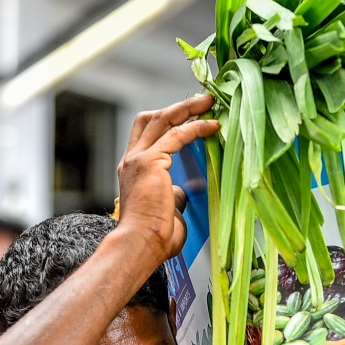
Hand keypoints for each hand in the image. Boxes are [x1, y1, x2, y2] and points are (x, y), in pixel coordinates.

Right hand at [115, 95, 218, 263]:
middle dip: (178, 107)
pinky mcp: (151, 161)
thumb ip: (173, 194)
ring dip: (189, 109)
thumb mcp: (166, 208)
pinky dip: (196, 128)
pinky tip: (212, 126)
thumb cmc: (153, 236)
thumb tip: (183, 190)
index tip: (188, 115)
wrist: (140, 243)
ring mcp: (139, 158)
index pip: (147, 133)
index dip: (167, 120)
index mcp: (132, 169)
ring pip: (164, 120)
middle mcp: (132, 159)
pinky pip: (177, 135)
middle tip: (201, 101)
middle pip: (153, 119)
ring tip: (210, 103)